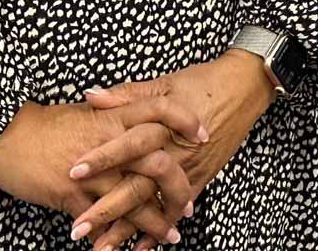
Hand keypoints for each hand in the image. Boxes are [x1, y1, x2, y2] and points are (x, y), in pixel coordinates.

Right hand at [0, 97, 205, 247]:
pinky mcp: (70, 193)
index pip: (162, 109)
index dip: (185, 120)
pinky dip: (112, 236)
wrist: (4, 133)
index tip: (202, 135)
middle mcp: (109, 142)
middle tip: (187, 205)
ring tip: (170, 236)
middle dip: (177, 188)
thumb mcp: (86, 112)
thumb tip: (139, 119)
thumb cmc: (45, 123)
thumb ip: (115, 115)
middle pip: (157, 163)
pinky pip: (98, 220)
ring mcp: (91, 170)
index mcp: (114, 115)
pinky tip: (122, 248)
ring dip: (153, 222)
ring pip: (133, 198)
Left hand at [71, 52, 276, 247]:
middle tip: (78, 227)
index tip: (73, 173)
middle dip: (107, 209)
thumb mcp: (163, 83)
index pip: (129, 144)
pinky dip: (158, 229)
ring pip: (154, 204)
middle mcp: (176, 152)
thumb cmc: (203, 82)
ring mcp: (188, 169)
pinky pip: (176, 208)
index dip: (102, 158)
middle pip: (138, 185)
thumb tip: (90, 96)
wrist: (244, 88)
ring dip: (128, 228)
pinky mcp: (200, 177)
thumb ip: (125, 94)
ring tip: (101, 248)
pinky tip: (140, 247)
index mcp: (164, 125)